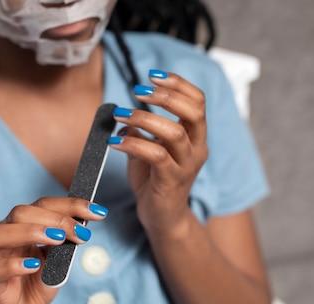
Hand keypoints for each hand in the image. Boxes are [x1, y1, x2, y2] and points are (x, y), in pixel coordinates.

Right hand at [0, 198, 107, 303]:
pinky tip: (34, 266)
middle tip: (82, 234)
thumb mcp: (58, 260)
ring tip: (58, 240)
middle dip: (55, 219)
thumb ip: (66, 243)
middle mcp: (5, 235)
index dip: (71, 205)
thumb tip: (82, 226)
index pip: (43, 204)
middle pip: (21, 213)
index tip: (98, 212)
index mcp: (22, 225)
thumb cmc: (38, 283)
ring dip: (30, 232)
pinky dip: (13, 265)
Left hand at [110, 70, 207, 234]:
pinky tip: (116, 142)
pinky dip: (133, 144)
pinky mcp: (171, 181)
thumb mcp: (149, 148)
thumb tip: (124, 114)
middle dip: (165, 96)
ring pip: (174, 132)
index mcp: (195, 135)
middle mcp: (197, 148)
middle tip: (138, 91)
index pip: (197, 100)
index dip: (178, 83)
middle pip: (194, 111)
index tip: (153, 75)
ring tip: (120, 115)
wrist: (161, 217)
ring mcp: (187, 166)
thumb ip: (141, 129)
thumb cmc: (155, 180)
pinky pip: (156, 156)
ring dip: (144, 118)